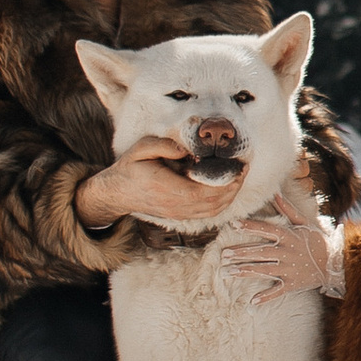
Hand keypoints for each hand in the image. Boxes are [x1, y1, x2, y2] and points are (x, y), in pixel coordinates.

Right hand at [77, 134, 243, 230]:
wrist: (117, 192)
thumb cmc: (130, 168)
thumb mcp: (140, 149)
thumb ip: (162, 146)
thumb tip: (186, 150)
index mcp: (165, 187)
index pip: (202, 191)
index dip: (224, 182)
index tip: (237, 166)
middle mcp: (173, 204)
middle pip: (212, 202)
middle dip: (233, 187)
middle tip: (244, 169)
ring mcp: (177, 212)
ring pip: (212, 210)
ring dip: (230, 196)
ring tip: (239, 178)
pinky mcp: (179, 215)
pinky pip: (206, 213)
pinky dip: (221, 203)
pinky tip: (228, 190)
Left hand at [217, 182, 334, 302]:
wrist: (336, 262)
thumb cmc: (317, 240)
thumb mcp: (303, 222)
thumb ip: (287, 209)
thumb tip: (274, 192)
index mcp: (288, 236)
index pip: (265, 229)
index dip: (249, 227)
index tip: (233, 225)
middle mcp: (287, 252)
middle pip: (260, 252)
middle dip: (241, 253)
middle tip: (223, 255)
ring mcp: (289, 269)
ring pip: (263, 270)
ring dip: (245, 271)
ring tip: (228, 272)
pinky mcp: (293, 283)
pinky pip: (277, 291)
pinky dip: (266, 297)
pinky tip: (252, 302)